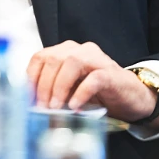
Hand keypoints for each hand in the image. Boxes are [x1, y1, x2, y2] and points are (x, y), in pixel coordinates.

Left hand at [27, 40, 158, 122]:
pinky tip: (75, 107)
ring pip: (71, 63)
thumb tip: (32, 107)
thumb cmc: (98, 95)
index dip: (31, 77)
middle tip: (41, 107)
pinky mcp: (110, 73)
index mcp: (65, 52)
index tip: (26, 98)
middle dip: (43, 85)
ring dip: (59, 87)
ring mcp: (96, 59)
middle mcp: (79, 50)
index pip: (40, 57)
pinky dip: (81, 93)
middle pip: (53, 59)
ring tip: (55, 107)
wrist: (132, 98)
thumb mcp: (71, 91)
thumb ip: (54, 91)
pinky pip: (93, 78)